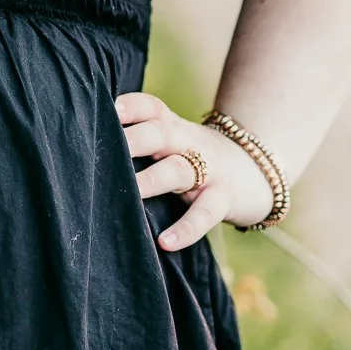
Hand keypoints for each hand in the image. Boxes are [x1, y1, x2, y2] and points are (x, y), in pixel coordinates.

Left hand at [114, 90, 274, 250]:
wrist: (259, 172)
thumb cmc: (198, 159)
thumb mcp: (175, 142)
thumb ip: (143, 142)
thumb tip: (91, 155)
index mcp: (172, 128)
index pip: (152, 108)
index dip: (131, 106)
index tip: (109, 110)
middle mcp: (188, 144)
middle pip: (159, 134)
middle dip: (133, 139)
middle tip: (102, 149)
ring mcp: (208, 171)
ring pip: (177, 170)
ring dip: (151, 180)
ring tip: (129, 193)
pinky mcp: (223, 199)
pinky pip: (204, 213)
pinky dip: (187, 229)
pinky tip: (165, 242)